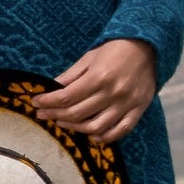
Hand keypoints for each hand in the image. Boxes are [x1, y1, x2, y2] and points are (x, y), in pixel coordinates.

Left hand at [33, 37, 158, 143]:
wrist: (148, 46)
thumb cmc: (115, 49)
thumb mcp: (90, 57)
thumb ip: (71, 75)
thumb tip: (51, 88)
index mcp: (99, 76)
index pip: (66, 97)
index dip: (48, 102)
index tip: (35, 103)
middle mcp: (113, 92)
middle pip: (77, 113)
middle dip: (55, 114)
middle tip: (43, 113)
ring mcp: (127, 104)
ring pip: (96, 127)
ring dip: (75, 128)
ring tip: (62, 122)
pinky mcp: (138, 110)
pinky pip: (120, 131)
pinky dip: (104, 137)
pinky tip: (91, 134)